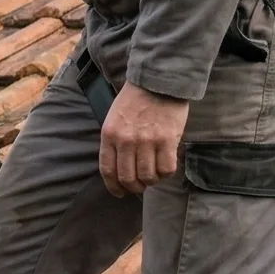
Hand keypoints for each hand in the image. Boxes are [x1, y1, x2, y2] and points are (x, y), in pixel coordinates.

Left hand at [100, 83, 190, 197]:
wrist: (157, 81)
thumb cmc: (135, 100)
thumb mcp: (114, 118)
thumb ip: (114, 142)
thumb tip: (119, 169)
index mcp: (109, 135)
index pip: (108, 170)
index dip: (114, 187)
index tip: (120, 192)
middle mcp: (126, 140)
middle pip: (128, 178)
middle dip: (134, 187)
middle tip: (140, 185)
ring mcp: (146, 141)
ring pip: (147, 177)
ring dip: (151, 181)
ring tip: (154, 175)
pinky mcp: (167, 140)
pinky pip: (166, 169)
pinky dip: (166, 173)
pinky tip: (165, 166)